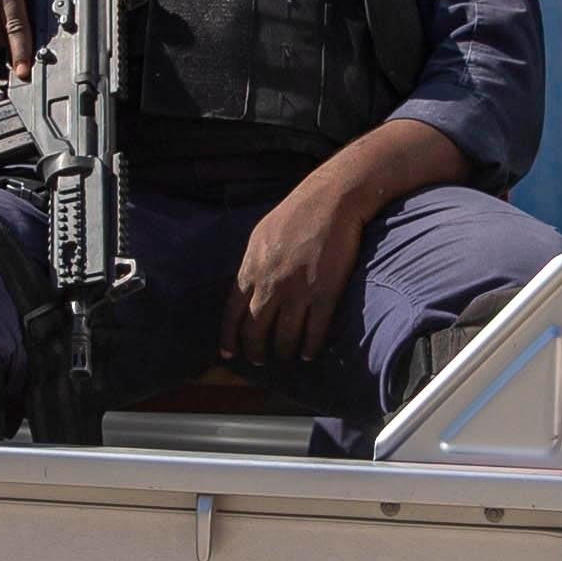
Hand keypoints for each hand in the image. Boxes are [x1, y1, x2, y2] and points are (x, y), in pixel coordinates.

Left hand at [223, 120, 473, 372]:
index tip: (229, 353)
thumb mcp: (261, 235)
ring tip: (285, 358)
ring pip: (285, 335)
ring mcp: (297, 291)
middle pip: (256, 329)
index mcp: (251, 268)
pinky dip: (310, 346)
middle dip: (255, 350)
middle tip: (259, 361)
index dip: (230, 336)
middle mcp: (270, 284)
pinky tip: (309, 354)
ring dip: (283, 351)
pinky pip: (314, 330)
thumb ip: (253, 263)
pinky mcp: (324, 294)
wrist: (332, 199)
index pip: (232, 312)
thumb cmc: (297, 212)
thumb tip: (246, 285)